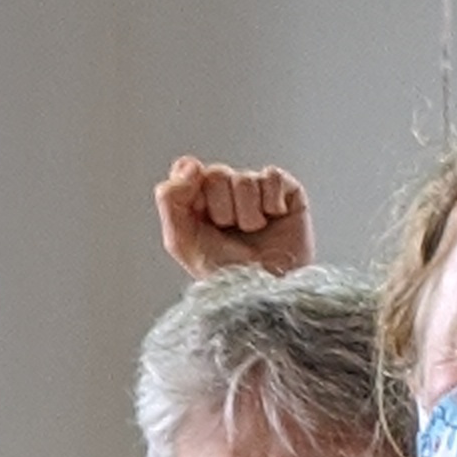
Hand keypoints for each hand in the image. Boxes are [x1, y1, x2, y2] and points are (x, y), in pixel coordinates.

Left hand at [155, 156, 314, 277]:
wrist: (265, 292)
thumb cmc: (224, 273)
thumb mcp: (181, 241)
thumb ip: (170, 199)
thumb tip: (191, 164)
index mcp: (198, 203)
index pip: (187, 169)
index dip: (191, 185)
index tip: (198, 209)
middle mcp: (227, 194)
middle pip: (216, 173)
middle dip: (221, 208)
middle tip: (230, 232)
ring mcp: (257, 192)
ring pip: (244, 179)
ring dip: (247, 213)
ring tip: (253, 233)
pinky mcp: (286, 192)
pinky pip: (271, 177)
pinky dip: (271, 203)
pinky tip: (273, 220)